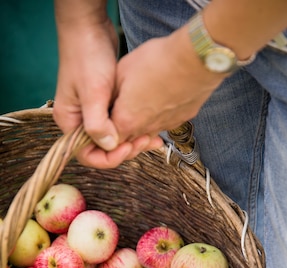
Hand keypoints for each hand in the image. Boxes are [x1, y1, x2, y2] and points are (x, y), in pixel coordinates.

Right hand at [53, 18, 145, 167]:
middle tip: (146, 140)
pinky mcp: (105, 105)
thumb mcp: (92, 91)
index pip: (87, 155)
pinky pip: (120, 124)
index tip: (128, 147)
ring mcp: (93, 113)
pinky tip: (150, 126)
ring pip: (114, 138)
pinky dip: (134, 128)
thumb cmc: (87, 56)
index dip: (109, 157)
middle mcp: (80, 121)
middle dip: (125, 149)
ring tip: (153, 136)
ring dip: (133, 140)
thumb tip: (109, 146)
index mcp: (70, 122)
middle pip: (103, 150)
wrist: (90, 28)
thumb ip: (97, 123)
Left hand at [110, 26, 224, 150]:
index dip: (106, 130)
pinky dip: (161, 114)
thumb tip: (109, 102)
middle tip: (121, 108)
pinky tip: (161, 96)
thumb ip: (112, 94)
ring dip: (142, 122)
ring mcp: (166, 126)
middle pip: (130, 139)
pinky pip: (166, 122)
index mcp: (127, 121)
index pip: (110, 140)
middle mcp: (146, 130)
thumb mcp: (121, 72)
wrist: (193, 59)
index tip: (107, 116)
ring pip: (149, 131)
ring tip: (141, 100)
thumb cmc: (155, 61)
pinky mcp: (182, 119)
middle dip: (124, 129)